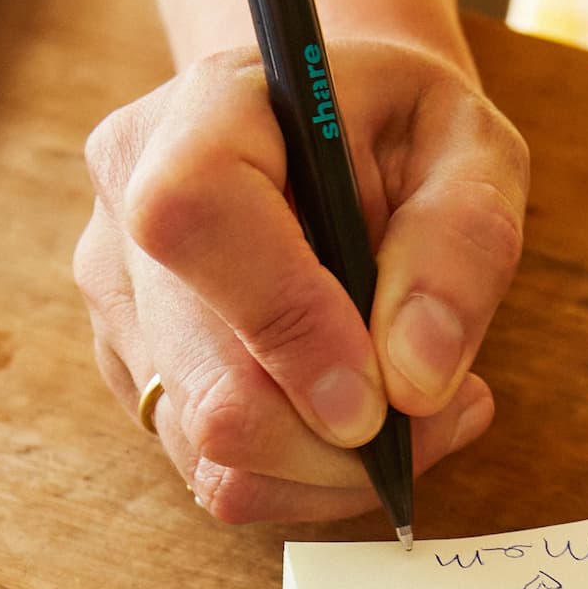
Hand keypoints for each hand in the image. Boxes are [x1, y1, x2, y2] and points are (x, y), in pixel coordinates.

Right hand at [76, 39, 527, 522]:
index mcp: (204, 112)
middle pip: (206, 383)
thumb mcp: (469, 144)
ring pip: (208, 450)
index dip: (289, 324)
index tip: (384, 396)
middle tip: (445, 415)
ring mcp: (117, 297)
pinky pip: (212, 469)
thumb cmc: (401, 126)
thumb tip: (415, 380)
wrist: (329, 125)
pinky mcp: (132, 368)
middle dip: (340, 440)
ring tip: (419, 417)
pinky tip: (362, 422)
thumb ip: (461, 240)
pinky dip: (303, 476)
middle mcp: (126, 205)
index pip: (196, 219)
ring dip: (331, 470)